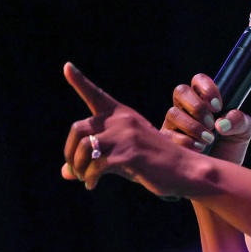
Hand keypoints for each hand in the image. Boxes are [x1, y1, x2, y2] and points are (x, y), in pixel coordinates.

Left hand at [61, 62, 198, 197]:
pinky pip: (96, 165)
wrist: (185, 170)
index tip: (67, 67)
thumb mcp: (122, 158)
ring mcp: (127, 136)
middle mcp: (122, 120)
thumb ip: (95, 161)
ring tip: (85, 178)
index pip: (96, 95)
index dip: (79, 80)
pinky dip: (90, 178)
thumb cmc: (153, 163)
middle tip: (74, 169)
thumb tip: (65, 173)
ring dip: (78, 167)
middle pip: (78, 128)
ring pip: (84, 147)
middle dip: (70, 152)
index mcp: (122, 115)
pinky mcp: (130, 154)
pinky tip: (92, 185)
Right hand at [159, 73, 250, 164]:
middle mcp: (186, 108)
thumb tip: (221, 124)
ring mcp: (174, 124)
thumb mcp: (243, 131)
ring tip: (209, 139)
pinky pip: (167, 135)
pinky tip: (199, 148)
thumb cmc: (230, 147)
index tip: (218, 106)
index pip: (199, 80)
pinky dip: (186, 141)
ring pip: (173, 113)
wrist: (220, 174)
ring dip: (193, 126)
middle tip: (211, 123)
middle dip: (197, 107)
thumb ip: (239, 120)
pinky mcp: (166, 141)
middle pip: (181, 91)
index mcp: (205, 99)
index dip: (207, 88)